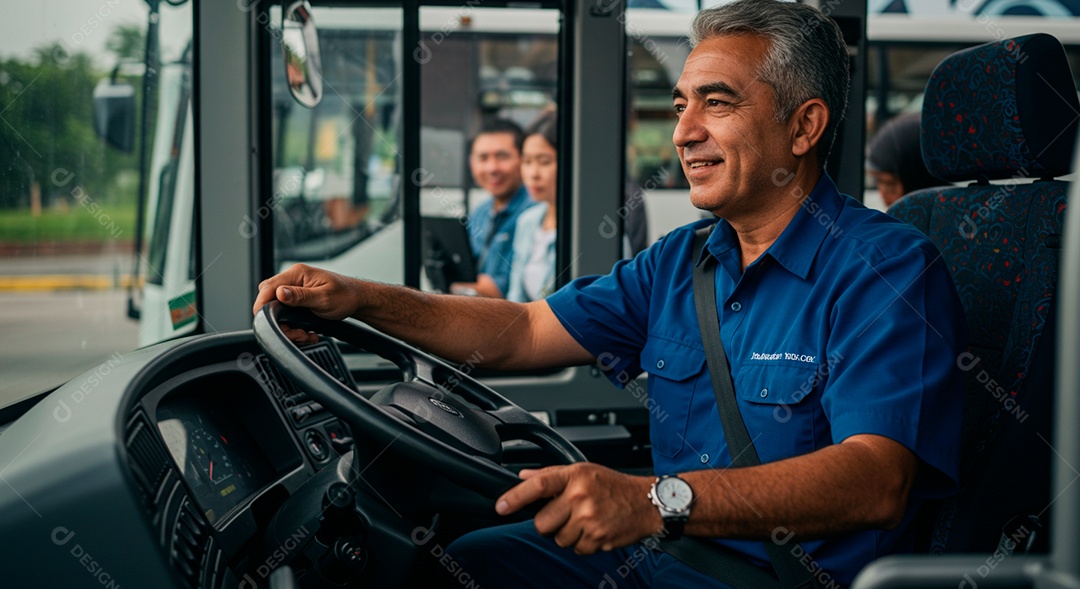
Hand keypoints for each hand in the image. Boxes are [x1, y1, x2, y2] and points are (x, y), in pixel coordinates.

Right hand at [253, 263, 360, 343]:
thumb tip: (279, 293)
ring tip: (304, 335)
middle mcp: (293, 280)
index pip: (268, 287)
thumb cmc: (346, 296)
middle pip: (268, 299)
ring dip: (288, 327)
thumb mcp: (323, 298)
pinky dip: (294, 326)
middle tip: (295, 332)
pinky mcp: (298, 299)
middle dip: (278, 320)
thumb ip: (300, 296)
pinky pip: (287, 313)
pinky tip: (306, 332)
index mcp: (297, 274)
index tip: (265, 321)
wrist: (358, 300)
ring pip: (277, 309)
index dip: (262, 305)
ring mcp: (295, 289)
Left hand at [495, 463, 660, 554]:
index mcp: (574, 476)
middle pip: (542, 523)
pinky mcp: (598, 538)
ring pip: (558, 539)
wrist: (646, 502)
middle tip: (565, 514)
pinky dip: (582, 543)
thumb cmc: (613, 485)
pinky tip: (594, 529)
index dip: (515, 497)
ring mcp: (589, 519)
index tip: (500, 506)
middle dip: (549, 523)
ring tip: (584, 520)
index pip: (538, 485)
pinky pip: (576, 549)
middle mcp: (580, 496)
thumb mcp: (583, 471)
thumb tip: (523, 475)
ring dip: (567, 534)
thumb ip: (551, 474)